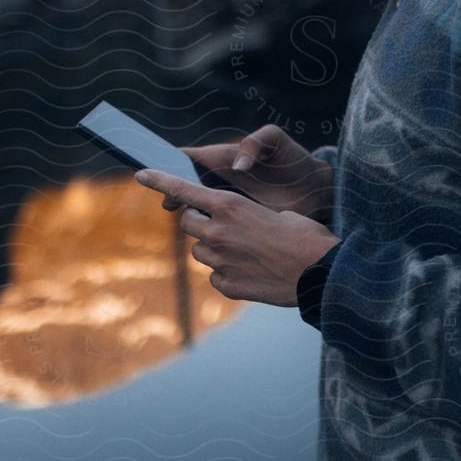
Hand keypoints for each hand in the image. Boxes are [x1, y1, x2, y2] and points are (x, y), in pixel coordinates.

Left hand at [132, 169, 339, 305]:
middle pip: (188, 224)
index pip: (183, 190)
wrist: (321, 274)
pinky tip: (253, 272)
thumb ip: (245, 216)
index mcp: (230, 207)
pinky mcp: (228, 286)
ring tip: (246, 251)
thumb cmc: (305, 236)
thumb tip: (233, 226)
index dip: (159, 180)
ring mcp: (221, 262)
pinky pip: (216, 276)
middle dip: (199, 222)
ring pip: (200, 252)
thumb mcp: (276, 212)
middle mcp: (218, 233)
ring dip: (215, 249)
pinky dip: (228, 273)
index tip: (140, 174)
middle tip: (223, 225)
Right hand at [161, 124, 332, 222]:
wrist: (317, 191)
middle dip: (173, 194)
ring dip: (188, 216)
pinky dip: (206, 234)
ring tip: (185, 220)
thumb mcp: (278, 142)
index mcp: (224, 159)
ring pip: (196, 211)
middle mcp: (221, 182)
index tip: (153, 174)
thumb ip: (257, 142)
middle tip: (168, 204)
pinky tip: (206, 240)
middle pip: (186, 188)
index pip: (188, 160)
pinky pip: (214, 230)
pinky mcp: (238, 223)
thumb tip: (237, 164)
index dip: (169, 166)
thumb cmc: (295, 162)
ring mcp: (228, 204)